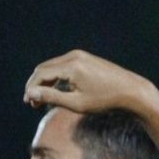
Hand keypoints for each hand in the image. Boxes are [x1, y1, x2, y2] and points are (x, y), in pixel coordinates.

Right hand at [24, 50, 158, 112]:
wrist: (131, 91)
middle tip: (32, 103)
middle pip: (44, 68)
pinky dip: (56, 78)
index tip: (28, 103)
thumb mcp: (76, 103)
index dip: (31, 88)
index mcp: (71, 66)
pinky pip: (63, 66)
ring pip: (53, 67)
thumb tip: (31, 94)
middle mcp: (74, 56)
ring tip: (42, 100)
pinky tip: (57, 92)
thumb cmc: (105, 100)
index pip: (41, 74)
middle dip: (36, 85)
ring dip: (45, 81)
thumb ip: (51, 98)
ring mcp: (80, 55)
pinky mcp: (85, 58)